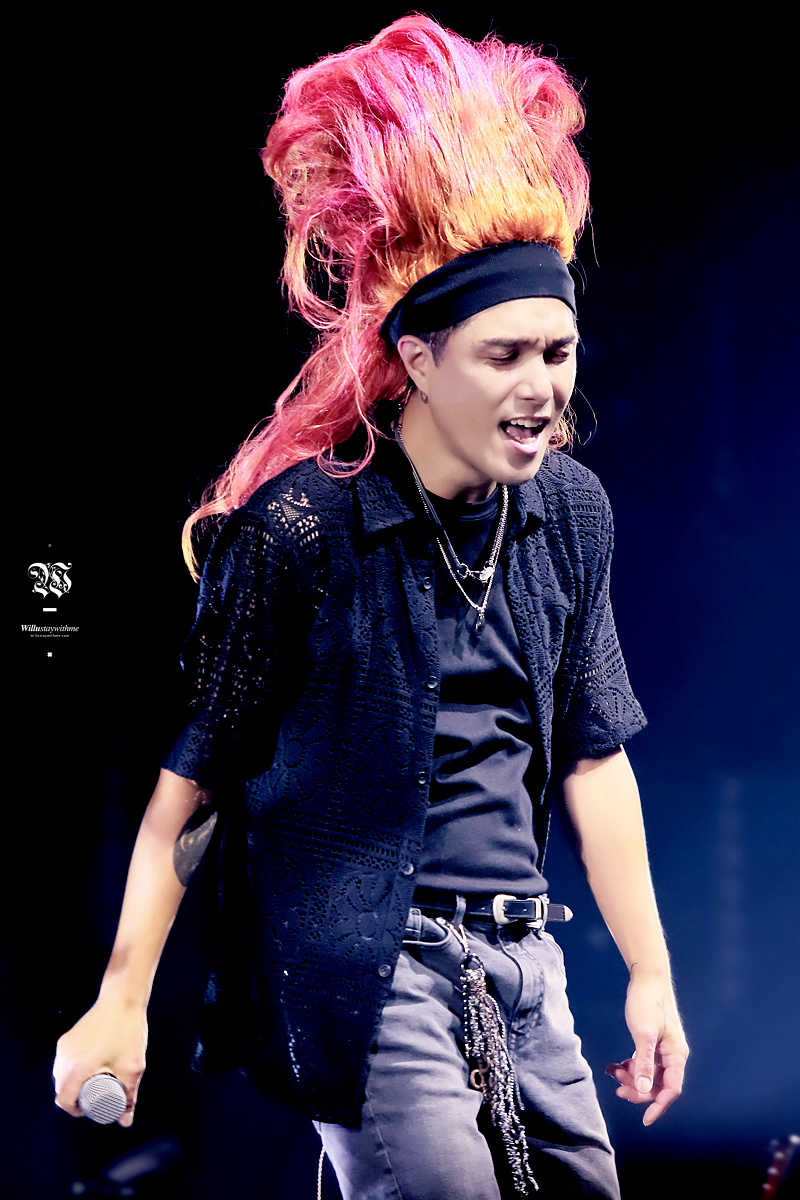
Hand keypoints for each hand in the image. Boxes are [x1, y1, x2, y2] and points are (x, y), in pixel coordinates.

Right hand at [53, 999, 147, 1127]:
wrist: (122, 998)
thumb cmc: (127, 1030)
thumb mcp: (132, 1067)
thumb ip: (129, 1096)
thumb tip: (126, 1120)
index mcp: (76, 1069)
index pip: (64, 1100)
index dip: (75, 1110)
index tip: (89, 1110)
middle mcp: (65, 1058)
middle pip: (61, 1089)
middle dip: (75, 1097)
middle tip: (95, 1098)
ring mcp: (65, 1046)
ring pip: (61, 1075)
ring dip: (74, 1083)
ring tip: (94, 1083)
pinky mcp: (69, 1037)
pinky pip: (65, 1061)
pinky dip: (74, 1069)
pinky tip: (91, 1067)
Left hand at [606, 971, 688, 1125]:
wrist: (646, 977)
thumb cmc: (647, 1002)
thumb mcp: (643, 1034)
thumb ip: (644, 1062)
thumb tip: (643, 1089)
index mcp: (676, 1055)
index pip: (671, 1090)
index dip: (658, 1106)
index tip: (645, 1120)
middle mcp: (672, 1055)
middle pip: (658, 1084)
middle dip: (639, 1089)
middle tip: (618, 1088)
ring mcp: (663, 1049)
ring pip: (649, 1074)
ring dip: (632, 1078)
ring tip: (614, 1073)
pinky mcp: (653, 1042)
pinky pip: (643, 1063)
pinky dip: (630, 1066)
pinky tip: (615, 1066)